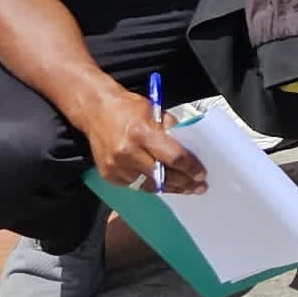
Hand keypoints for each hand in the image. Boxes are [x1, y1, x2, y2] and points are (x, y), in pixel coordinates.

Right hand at [74, 85, 205, 196]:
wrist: (96, 110)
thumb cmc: (127, 108)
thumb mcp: (155, 111)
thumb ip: (171, 130)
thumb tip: (189, 148)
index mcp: (142, 132)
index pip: (173, 157)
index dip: (190, 168)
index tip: (201, 174)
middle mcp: (128, 152)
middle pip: (162, 176)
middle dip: (183, 183)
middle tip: (197, 187)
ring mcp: (116, 166)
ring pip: (148, 185)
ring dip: (168, 187)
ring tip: (183, 188)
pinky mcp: (108, 174)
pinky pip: (133, 185)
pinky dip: (147, 184)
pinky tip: (160, 182)